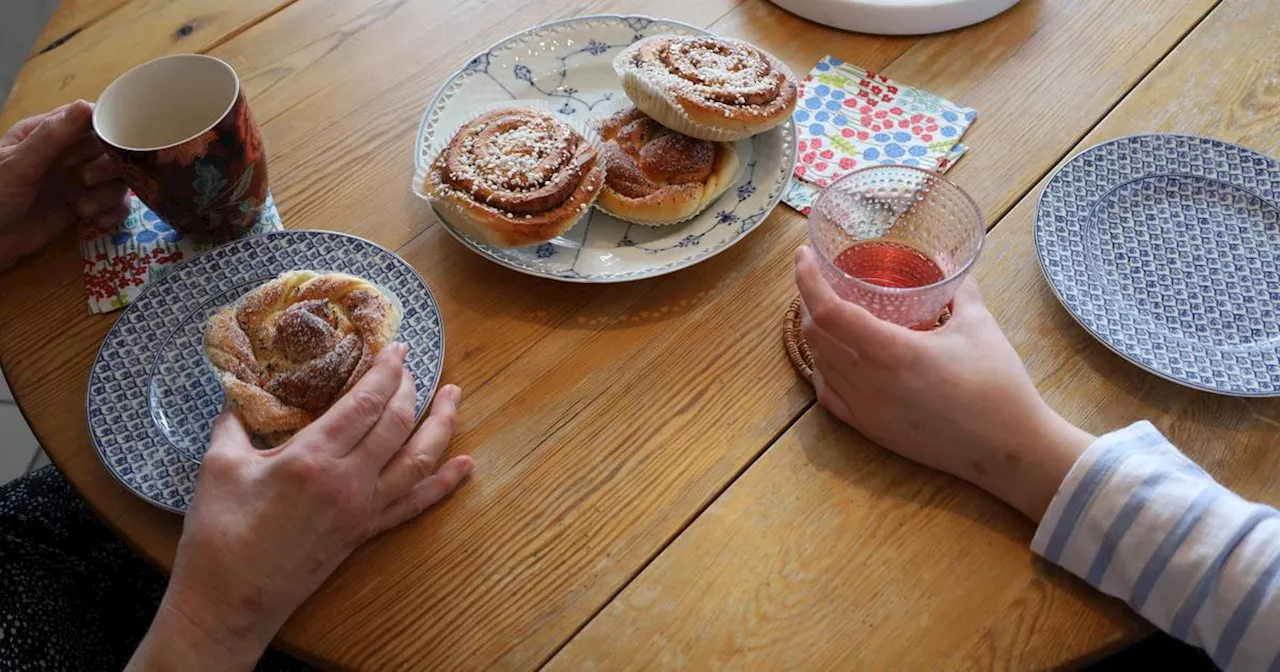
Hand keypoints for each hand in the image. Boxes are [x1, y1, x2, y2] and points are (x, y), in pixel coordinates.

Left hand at [0, 100, 129, 269]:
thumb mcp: (19, 163)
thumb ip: (52, 136)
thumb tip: (87, 104)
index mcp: (46, 133)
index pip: (88, 119)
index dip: (107, 128)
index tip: (114, 142)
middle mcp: (67, 154)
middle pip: (110, 149)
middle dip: (108, 166)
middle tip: (88, 179)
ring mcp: (77, 181)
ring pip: (117, 178)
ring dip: (108, 194)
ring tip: (83, 208)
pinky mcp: (84, 206)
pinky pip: (115, 204)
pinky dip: (114, 212)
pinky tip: (98, 221)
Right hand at [129, 344, 473, 669]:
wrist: (231, 602)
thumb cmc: (219, 535)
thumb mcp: (219, 465)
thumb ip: (235, 421)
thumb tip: (240, 390)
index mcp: (312, 458)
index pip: (364, 402)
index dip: (386, 370)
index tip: (397, 347)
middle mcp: (349, 481)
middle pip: (396, 423)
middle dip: (409, 387)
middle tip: (412, 364)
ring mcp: (364, 509)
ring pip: (419, 459)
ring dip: (441, 424)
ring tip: (454, 396)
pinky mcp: (366, 532)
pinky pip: (416, 503)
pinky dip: (444, 483)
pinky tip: (464, 466)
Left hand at [795, 246, 1092, 520]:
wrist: (1008, 448)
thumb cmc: (997, 384)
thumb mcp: (979, 325)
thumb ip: (959, 288)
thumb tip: (948, 261)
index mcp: (892, 351)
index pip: (828, 311)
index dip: (808, 280)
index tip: (803, 256)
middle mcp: (868, 382)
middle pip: (815, 335)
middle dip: (809, 303)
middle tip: (819, 281)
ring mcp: (865, 410)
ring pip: (818, 364)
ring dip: (815, 335)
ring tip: (826, 313)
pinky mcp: (870, 430)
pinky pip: (828, 394)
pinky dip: (823, 369)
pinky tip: (833, 358)